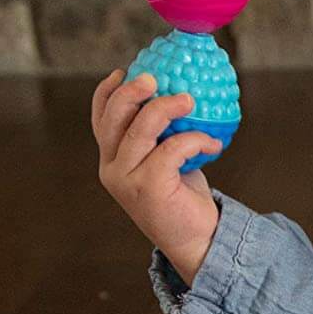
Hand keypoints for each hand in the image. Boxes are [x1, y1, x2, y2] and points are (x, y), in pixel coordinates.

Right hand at [91, 68, 221, 283]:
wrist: (198, 242)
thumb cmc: (184, 200)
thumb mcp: (166, 164)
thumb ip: (160, 138)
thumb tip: (177, 99)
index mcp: (111, 160)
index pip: (99, 119)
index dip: (108, 92)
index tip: (124, 71)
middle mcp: (112, 169)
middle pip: (114, 118)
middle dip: (133, 91)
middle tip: (156, 78)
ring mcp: (127, 180)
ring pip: (141, 129)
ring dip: (166, 108)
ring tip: (190, 100)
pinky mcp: (149, 188)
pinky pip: (171, 149)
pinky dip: (193, 139)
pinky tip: (213, 142)